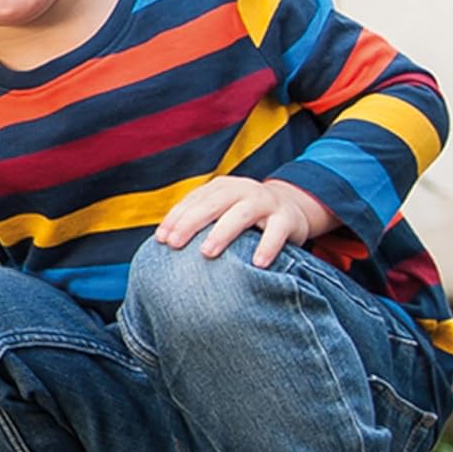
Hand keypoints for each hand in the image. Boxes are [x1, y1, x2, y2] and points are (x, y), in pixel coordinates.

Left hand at [154, 176, 337, 267]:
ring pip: (242, 214)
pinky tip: (257, 263)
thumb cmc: (244, 216)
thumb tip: (163, 243)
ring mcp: (265, 202)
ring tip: (206, 252)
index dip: (176, 218)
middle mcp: (242, 190)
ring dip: (222, 232)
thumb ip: (198, 221)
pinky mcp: (287, 218)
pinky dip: (267, 246)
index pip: (194, 201)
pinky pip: (276, 231)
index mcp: (221, 188)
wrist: (291, 208)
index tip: (161, 239)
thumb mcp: (221, 212)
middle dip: (191, 222)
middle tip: (174, 243)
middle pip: (213, 204)